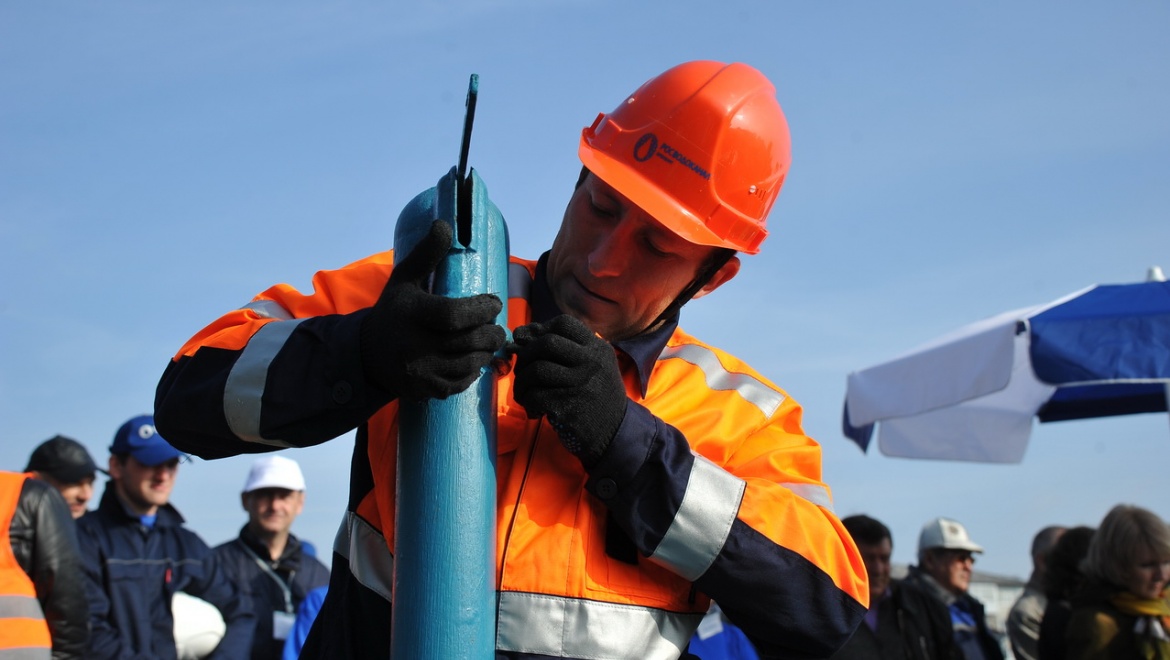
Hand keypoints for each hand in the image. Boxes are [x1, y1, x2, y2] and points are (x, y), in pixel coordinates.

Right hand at [360, 220, 505, 399]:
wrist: (366, 354)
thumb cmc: (393, 312)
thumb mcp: (403, 279)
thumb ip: (425, 254)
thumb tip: (445, 225)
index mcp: (411, 313)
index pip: (455, 315)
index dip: (481, 310)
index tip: (493, 303)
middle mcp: (414, 344)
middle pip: (468, 342)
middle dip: (491, 334)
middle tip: (497, 328)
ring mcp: (418, 370)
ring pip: (467, 364)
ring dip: (485, 353)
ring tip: (489, 343)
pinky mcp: (422, 389)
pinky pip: (457, 384)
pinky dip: (471, 374)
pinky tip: (473, 362)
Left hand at [510, 315, 626, 466]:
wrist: (615, 433)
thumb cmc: (596, 396)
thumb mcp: (591, 366)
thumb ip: (562, 348)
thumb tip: (521, 333)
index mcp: (597, 348)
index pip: (563, 323)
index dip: (540, 330)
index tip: (532, 344)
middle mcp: (591, 362)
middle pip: (546, 343)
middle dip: (526, 355)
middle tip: (523, 370)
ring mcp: (580, 384)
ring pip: (536, 370)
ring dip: (521, 382)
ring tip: (524, 393)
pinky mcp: (568, 406)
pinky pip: (534, 395)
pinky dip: (527, 402)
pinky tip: (533, 409)